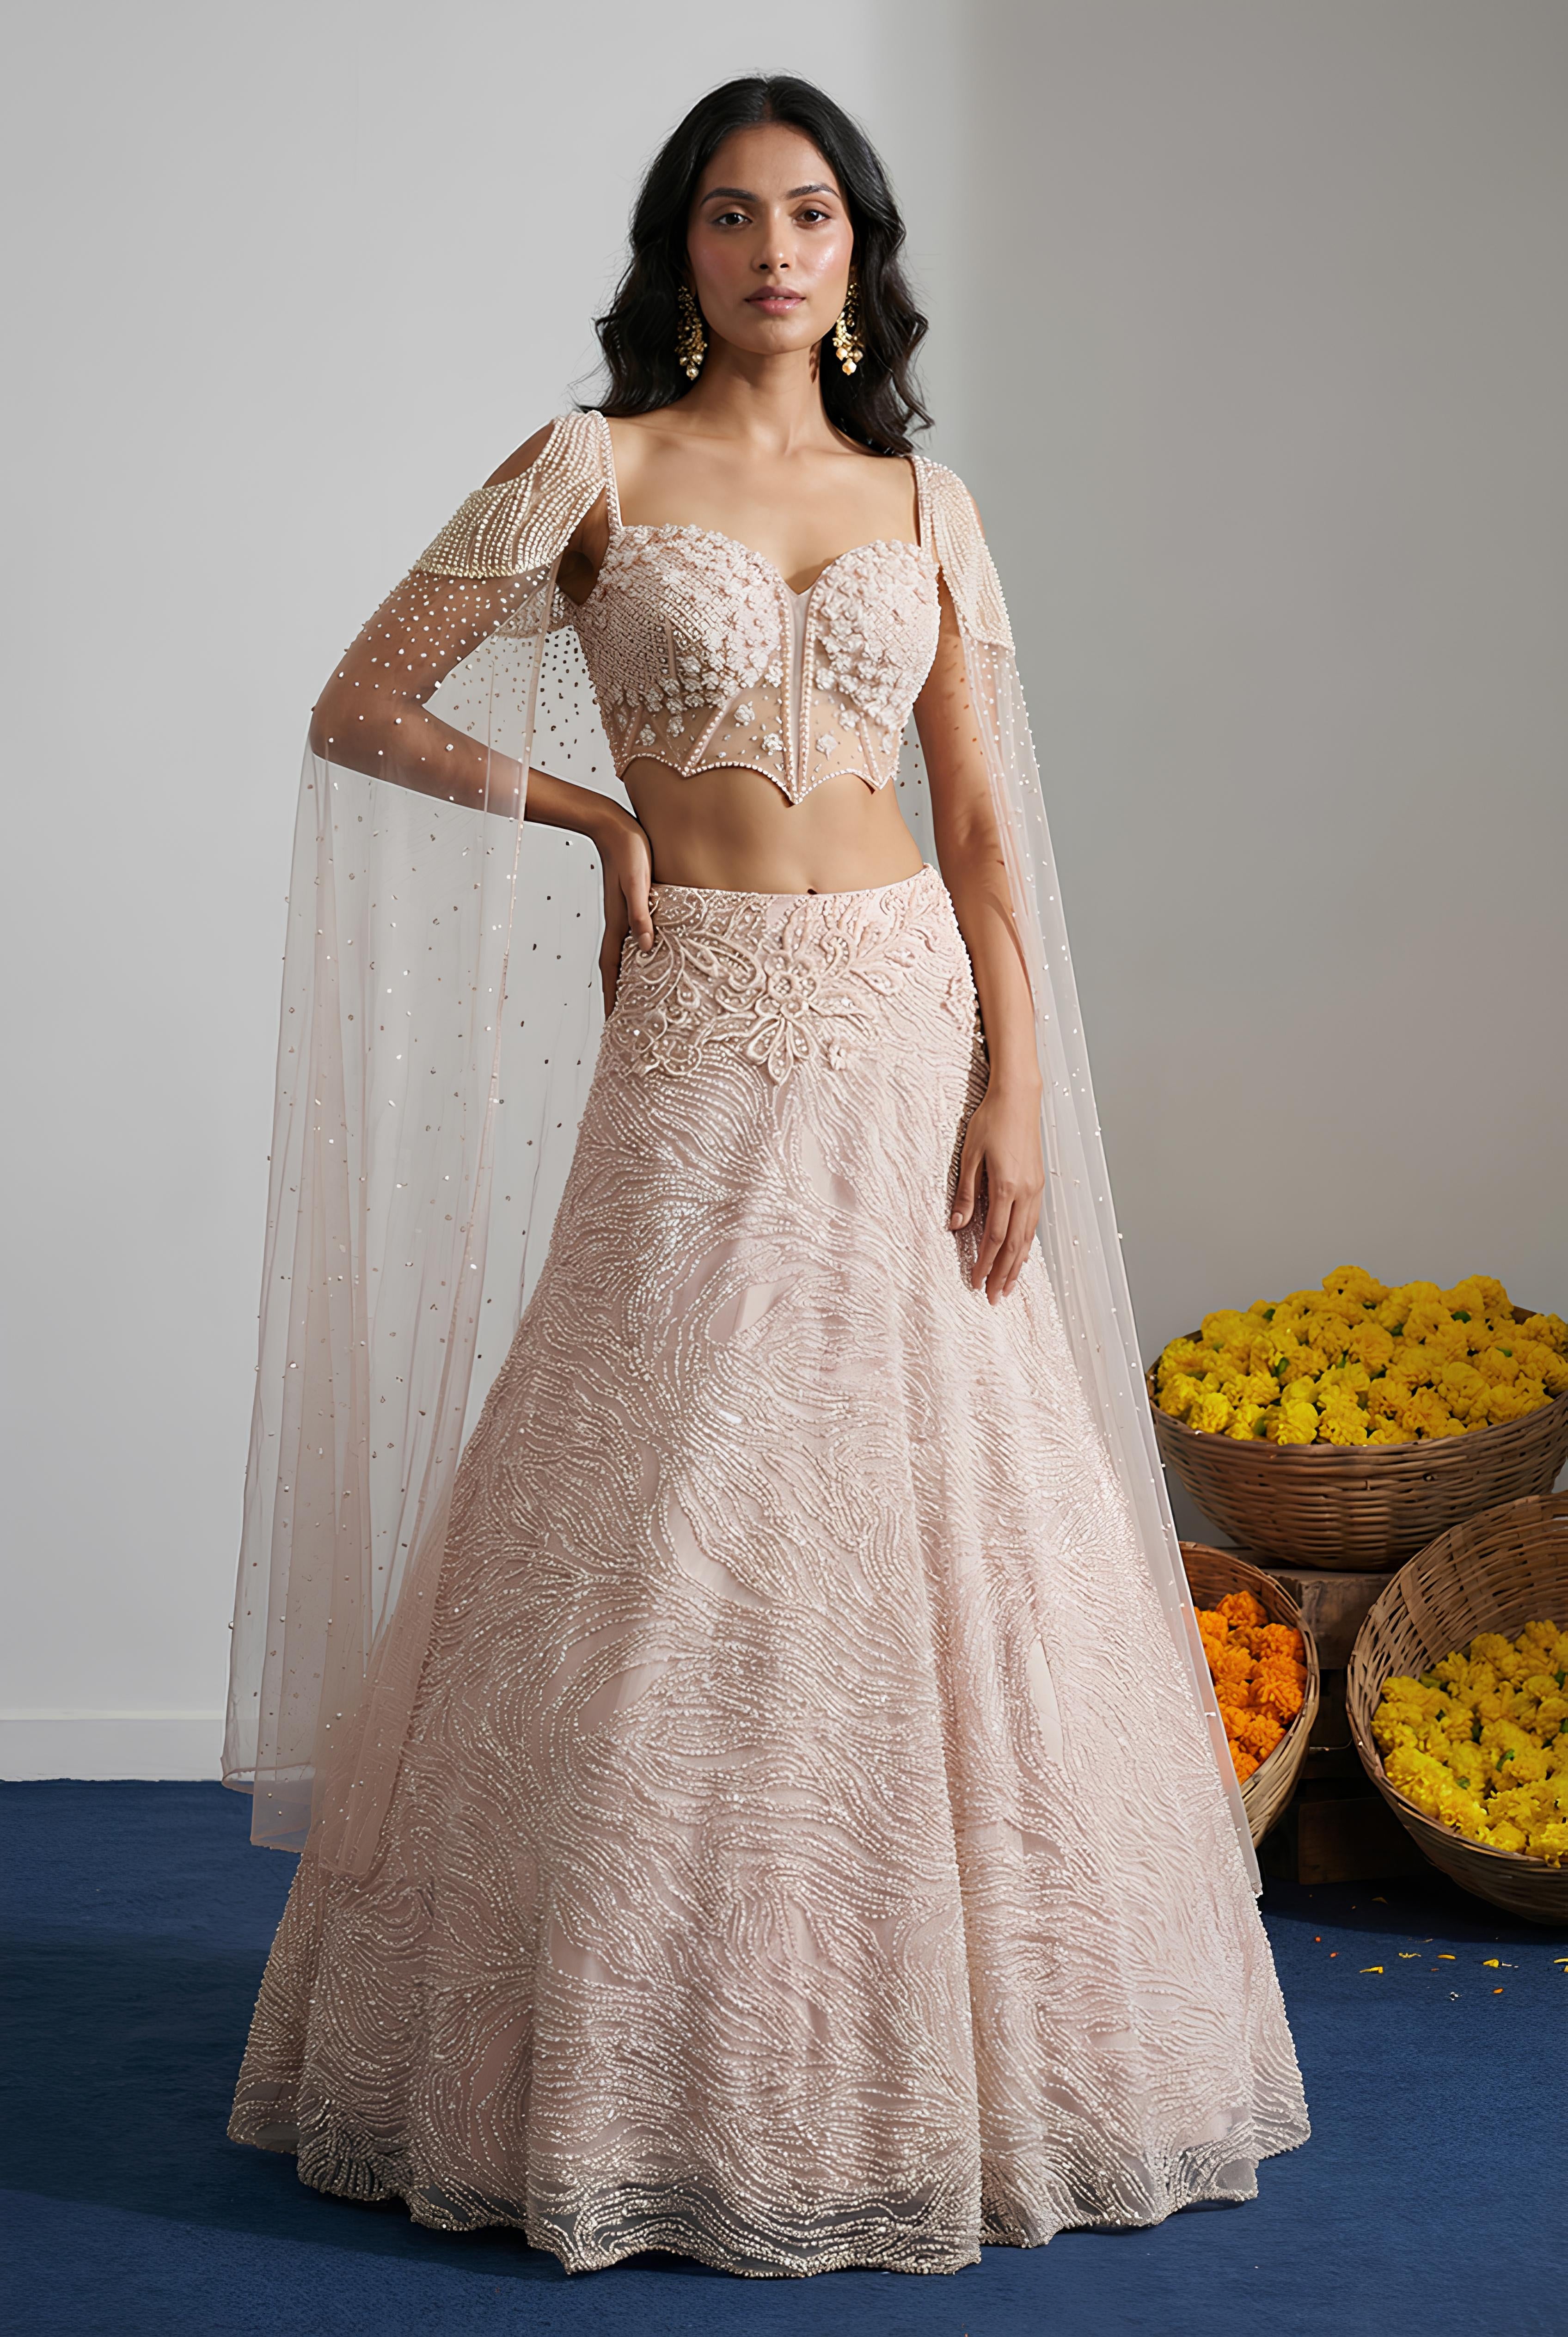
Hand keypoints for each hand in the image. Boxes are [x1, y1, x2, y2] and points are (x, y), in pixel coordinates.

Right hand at [597, 812, 655, 1017]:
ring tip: (630, 994)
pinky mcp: (627, 901)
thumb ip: (641, 914)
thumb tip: (646, 946)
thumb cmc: (629, 851)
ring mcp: (621, 912)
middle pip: (614, 966)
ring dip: (623, 975)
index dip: (612, 994)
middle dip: (616, 992)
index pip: (612, 967)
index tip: (612, 1018)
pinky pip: (628, 935)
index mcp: (618, 921)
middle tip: (621, 1017)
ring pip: (621, 952)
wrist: (611, 825)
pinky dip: (632, 952)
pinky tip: (641, 954)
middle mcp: (617, 921)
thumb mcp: (638, 882)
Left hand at [950, 1079, 1044, 1302]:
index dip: (985, 1263)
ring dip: (1017, 1264)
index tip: (975, 1282)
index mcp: (1005, 1186)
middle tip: (995, 1298)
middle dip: (1003, 1273)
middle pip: (1015, 1244)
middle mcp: (1025, 1192)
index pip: (994, 1236)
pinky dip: (1027, 1244)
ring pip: (1028, 1236)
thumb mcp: (969, 1155)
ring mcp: (1035, 1188)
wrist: (1018, 1097)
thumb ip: (965, 1193)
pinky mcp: (1038, 1183)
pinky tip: (1022, 1254)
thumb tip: (956, 1225)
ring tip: (1009, 1286)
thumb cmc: (990, 1121)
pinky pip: (1034, 1222)